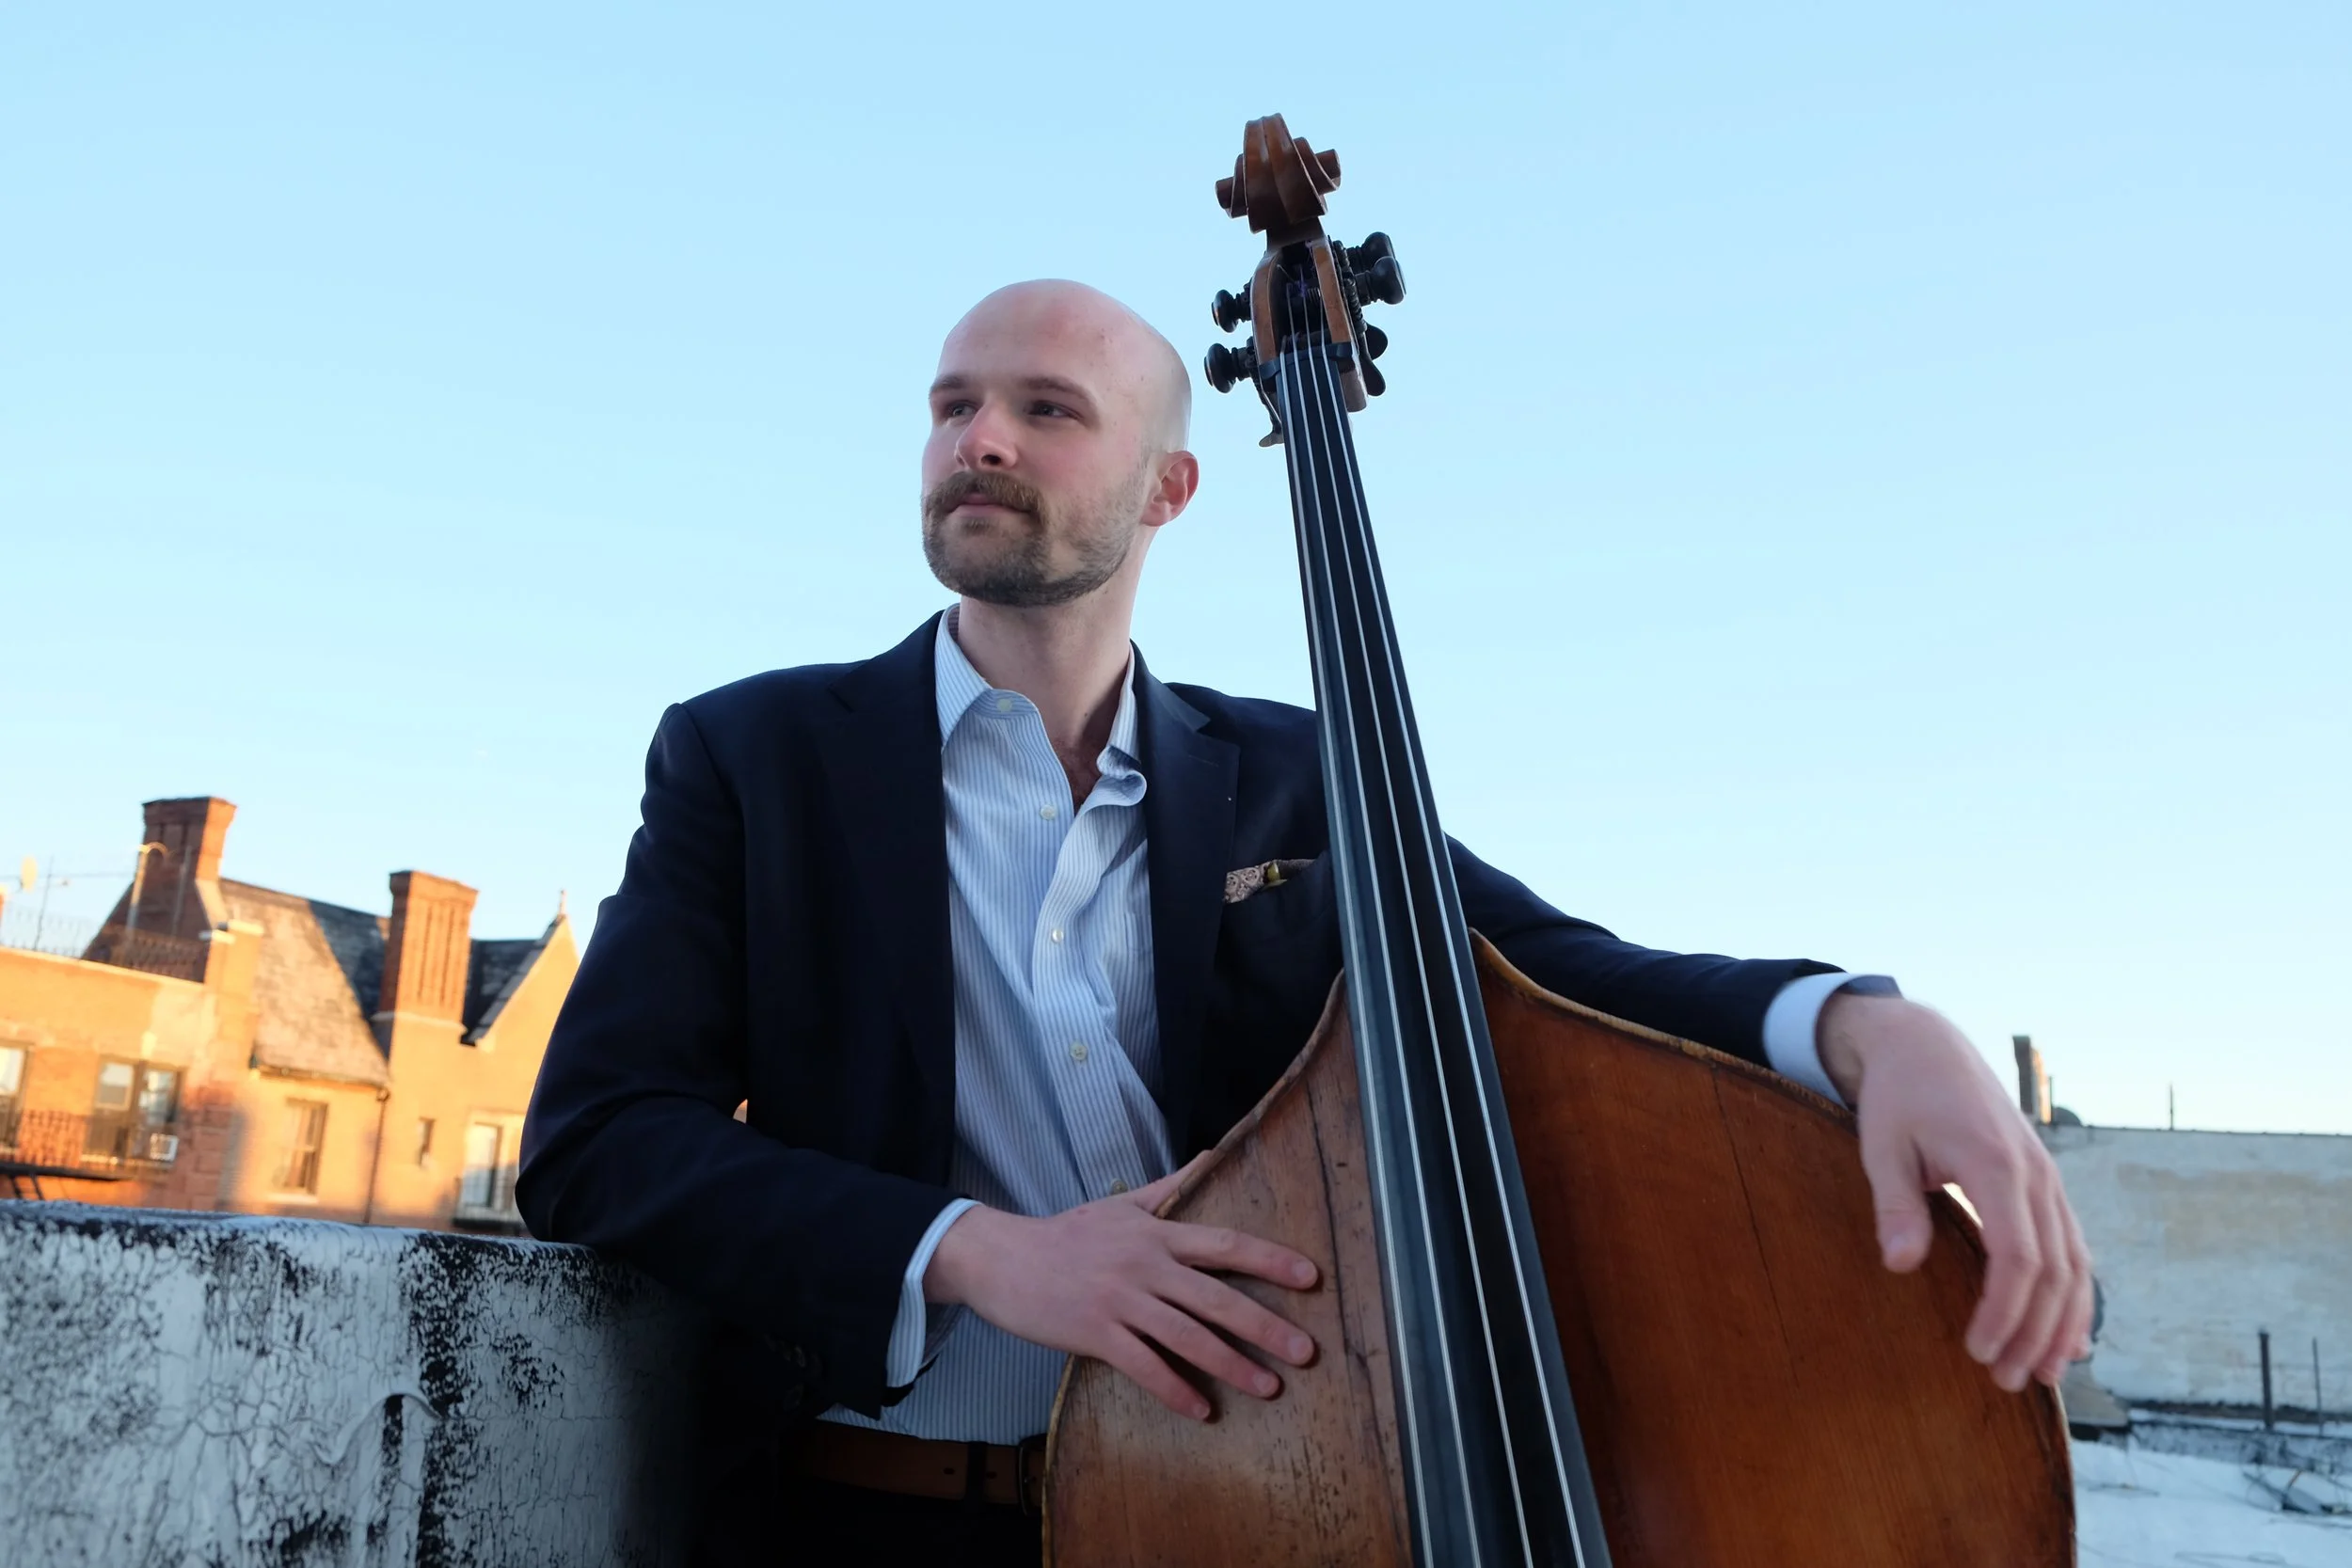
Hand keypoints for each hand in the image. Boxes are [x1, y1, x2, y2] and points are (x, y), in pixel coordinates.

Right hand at [922, 1164, 1319, 1420]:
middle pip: (1216, 1297)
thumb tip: (1209, 1157)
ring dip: (1231, 1365)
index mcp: (1155, 1233)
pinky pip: (1143, 1366)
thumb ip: (1169, 1187)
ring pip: (1187, 1336)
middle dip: (1265, 1326)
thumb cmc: (1065, 1233)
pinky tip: (1202, 1410)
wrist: (1001, 1257)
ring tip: (1268, 1387)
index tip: (1310, 1277)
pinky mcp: (1094, 1332)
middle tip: (1305, 1351)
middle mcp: (1144, 1265)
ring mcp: (1119, 1300)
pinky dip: (1175, 1390)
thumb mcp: (1120, 1204)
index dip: (1270, 1260)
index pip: (1225, 1244)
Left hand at [1819, 993, 2093, 1392]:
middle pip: (2054, 1271)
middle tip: (2007, 1382)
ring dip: (2063, 1322)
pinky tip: (2069, 1334)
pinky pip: (2073, 1246)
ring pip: (2076, 1263)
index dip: (2004, 1311)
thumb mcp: (1881, 1145)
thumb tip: (1900, 1264)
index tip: (1980, 1352)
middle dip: (2034, 1332)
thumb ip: (1896, 1204)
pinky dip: (2076, 1293)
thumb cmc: (1898, 1097)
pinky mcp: (2046, 1184)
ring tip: (2045, 1375)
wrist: (1927, 1045)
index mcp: (1997, 1165)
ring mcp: (2048, 1179)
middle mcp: (2036, 1175)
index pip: (2017, 1257)